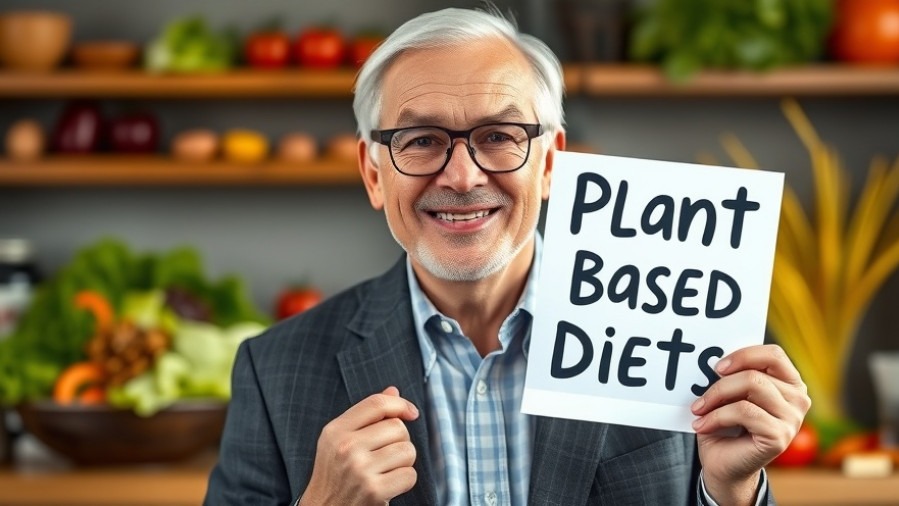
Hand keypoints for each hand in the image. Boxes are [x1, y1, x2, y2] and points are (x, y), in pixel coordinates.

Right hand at [300, 386, 419, 504]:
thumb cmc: (335, 475)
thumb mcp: (339, 441)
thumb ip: (366, 416)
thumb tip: (393, 391)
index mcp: (336, 431)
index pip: (376, 404)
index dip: (400, 404)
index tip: (411, 413)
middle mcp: (346, 448)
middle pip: (398, 427)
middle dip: (400, 440)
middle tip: (386, 454)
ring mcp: (360, 469)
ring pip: (407, 450)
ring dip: (404, 462)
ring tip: (386, 470)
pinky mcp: (374, 491)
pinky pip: (409, 475)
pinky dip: (405, 480)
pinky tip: (389, 485)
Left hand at [691, 344, 810, 505]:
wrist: (724, 465)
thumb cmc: (726, 425)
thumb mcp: (729, 394)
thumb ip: (731, 375)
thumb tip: (715, 360)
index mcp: (790, 383)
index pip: (774, 354)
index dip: (744, 355)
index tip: (717, 367)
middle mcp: (798, 399)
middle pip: (755, 374)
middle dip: (720, 384)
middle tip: (699, 397)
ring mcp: (792, 419)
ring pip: (751, 387)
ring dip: (716, 398)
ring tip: (699, 410)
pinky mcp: (780, 436)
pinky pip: (744, 412)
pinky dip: (716, 416)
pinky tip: (702, 425)